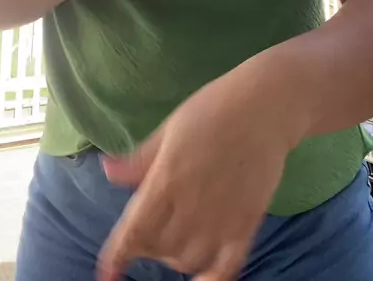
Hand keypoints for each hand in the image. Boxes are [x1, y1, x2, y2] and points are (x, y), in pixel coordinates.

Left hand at [98, 64, 291, 280]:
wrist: (264, 108)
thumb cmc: (213, 109)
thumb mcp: (169, 128)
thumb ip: (140, 158)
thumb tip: (107, 171)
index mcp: (166, 179)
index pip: (134, 231)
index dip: (117, 255)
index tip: (107, 271)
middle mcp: (190, 206)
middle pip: (158, 248)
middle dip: (146, 246)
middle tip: (149, 232)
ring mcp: (221, 219)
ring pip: (187, 261)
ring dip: (174, 257)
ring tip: (176, 240)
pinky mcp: (247, 224)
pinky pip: (225, 268)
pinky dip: (209, 280)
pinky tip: (201, 277)